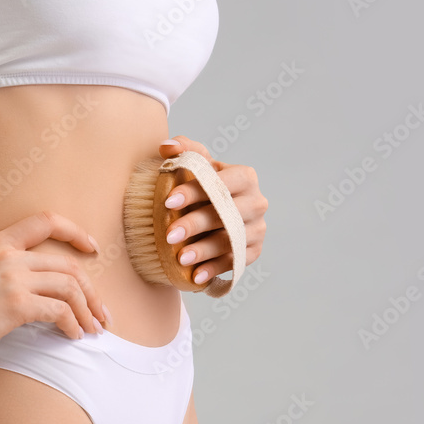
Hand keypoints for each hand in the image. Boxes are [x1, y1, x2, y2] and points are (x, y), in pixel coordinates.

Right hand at [0, 211, 108, 362]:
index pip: (46, 221)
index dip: (75, 232)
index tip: (92, 249)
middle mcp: (10, 256)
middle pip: (69, 265)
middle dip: (92, 291)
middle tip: (100, 311)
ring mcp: (14, 280)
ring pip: (70, 288)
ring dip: (88, 311)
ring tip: (93, 328)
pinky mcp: (17, 306)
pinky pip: (59, 311)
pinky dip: (72, 324)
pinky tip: (73, 335)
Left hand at [158, 136, 267, 284]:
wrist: (211, 214)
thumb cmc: (202, 187)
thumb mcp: (196, 166)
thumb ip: (184, 151)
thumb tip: (167, 146)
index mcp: (244, 177)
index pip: (222, 183)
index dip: (195, 191)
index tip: (168, 201)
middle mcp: (256, 202)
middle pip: (226, 214)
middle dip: (196, 224)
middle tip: (168, 234)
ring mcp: (257, 229)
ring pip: (231, 240)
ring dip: (204, 251)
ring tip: (180, 258)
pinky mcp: (253, 251)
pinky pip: (235, 262)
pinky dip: (214, 270)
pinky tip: (195, 276)